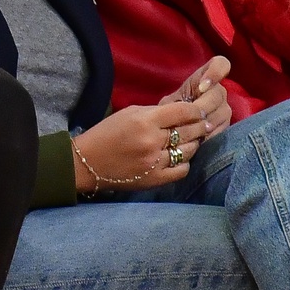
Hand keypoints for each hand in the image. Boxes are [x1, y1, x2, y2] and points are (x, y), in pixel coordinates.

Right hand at [72, 90, 226, 192]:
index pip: (184, 112)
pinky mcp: (155, 179)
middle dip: (200, 126)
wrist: (86, 163)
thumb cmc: (106, 134)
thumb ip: (155, 112)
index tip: (198, 112)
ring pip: (190, 150)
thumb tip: (181, 112)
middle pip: (191, 130)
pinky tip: (178, 157)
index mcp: (145, 121)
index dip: (196, 111)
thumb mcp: (128, 113)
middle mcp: (153, 141)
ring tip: (191, 140)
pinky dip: (184, 162)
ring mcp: (155, 162)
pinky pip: (182, 169)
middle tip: (202, 125)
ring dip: (194, 143)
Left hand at [163, 55, 232, 136]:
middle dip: (202, 106)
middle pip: (218, 94)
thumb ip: (175, 103)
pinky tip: (198, 138)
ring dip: (206, 122)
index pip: (221, 64)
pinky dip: (209, 134)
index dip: (216, 72)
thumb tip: (182, 107)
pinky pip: (222, 129)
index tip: (201, 87)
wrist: (172, 130)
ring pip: (222, 113)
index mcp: (204, 78)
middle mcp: (218, 91)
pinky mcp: (226, 126)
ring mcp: (224, 109)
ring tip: (191, 129)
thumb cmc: (169, 113)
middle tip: (190, 117)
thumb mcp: (168, 104)